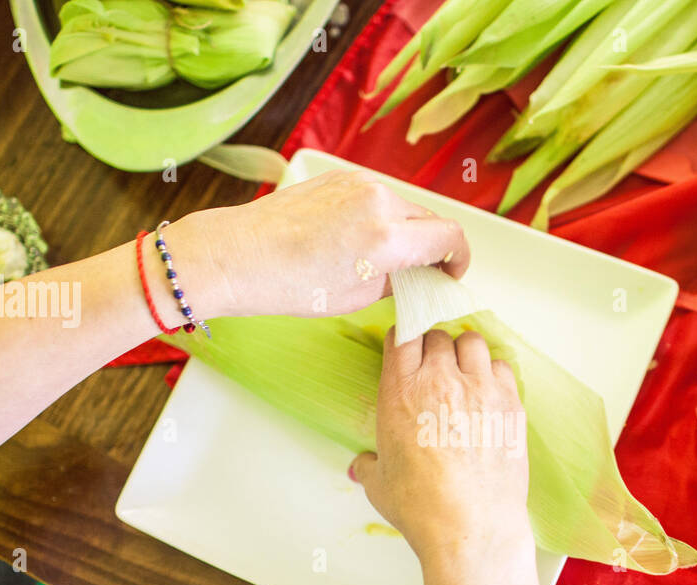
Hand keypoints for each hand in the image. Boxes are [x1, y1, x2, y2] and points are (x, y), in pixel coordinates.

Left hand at [193, 169, 470, 317]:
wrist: (239, 255)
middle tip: (419, 272)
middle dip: (432, 246)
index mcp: (387, 238)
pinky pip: (378, 196)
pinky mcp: (340, 176)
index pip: (450, 237)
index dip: (458, 259)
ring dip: (406, 230)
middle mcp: (379, 202)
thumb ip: (398, 281)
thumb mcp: (356, 296)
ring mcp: (359, 183)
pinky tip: (357, 239)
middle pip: (430, 220)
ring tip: (381, 258)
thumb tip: (418, 275)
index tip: (450, 272)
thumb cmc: (289, 284)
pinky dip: (381, 216)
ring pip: (404, 207)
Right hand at [350, 328, 531, 566]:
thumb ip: (368, 466)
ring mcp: (480, 389)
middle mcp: (441, 382)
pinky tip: (488, 392)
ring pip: (473, 343)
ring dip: (465, 352)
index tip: (406, 345)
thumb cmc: (423, 508)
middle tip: (434, 369)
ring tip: (463, 373)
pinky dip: (493, 372)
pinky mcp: (510, 404)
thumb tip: (360, 466)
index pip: (403, 336)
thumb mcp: (379, 485)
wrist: (472, 527)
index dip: (405, 337)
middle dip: (434, 348)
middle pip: (438, 336)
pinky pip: (502, 366)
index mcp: (401, 393)